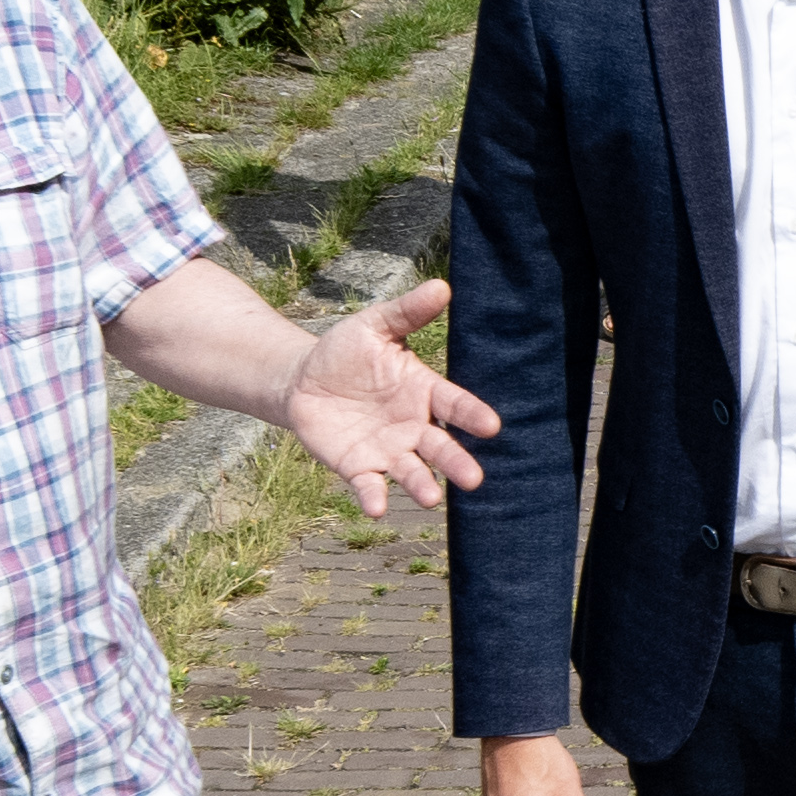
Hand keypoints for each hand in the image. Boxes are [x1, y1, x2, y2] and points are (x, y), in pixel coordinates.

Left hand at [278, 277, 497, 510]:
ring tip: (431, 499)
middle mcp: (413, 427)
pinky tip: (376, 508)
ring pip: (411, 472)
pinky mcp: (358, 467)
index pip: (454, 405)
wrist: (303, 380)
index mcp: (423, 392)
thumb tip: (442, 286)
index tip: (492, 426)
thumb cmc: (346, 351)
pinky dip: (373, 497)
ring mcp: (387, 450)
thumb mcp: (375, 326)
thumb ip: (407, 313)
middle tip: (474, 479)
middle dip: (457, 462)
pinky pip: (369, 485)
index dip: (472, 415)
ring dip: (422, 486)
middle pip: (440, 447)